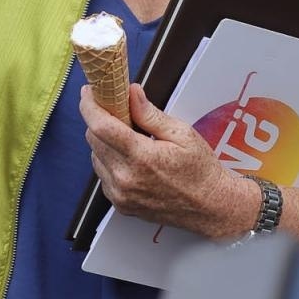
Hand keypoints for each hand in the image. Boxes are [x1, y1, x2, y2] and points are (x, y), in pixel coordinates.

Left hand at [81, 83, 257, 239]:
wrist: (209, 207)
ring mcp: (121, 195)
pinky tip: (130, 159)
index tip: (89, 92)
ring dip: (104, 142)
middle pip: (94, 140)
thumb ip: (151, 114)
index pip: (101, 126)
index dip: (89, 105)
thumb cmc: (200, 169)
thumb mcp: (182, 133)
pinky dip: (110, 162)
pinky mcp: (120, 205)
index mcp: (141, 157)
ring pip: (96, 157)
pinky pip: (103, 176)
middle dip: (99, 120)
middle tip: (116, 110)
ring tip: (128, 137)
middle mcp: (126, 178)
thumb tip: (131, 93)